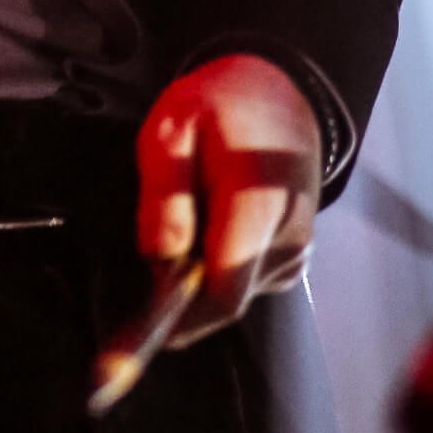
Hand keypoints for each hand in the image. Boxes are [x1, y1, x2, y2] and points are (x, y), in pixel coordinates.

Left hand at [135, 53, 319, 345]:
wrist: (281, 92)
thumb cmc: (220, 106)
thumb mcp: (173, 125)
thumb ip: (164, 192)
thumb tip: (161, 258)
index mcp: (258, 203)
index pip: (225, 291)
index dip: (180, 322)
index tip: (136, 341)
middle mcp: (288, 239)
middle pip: (225, 300)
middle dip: (180, 295)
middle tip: (152, 254)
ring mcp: (297, 252)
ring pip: (234, 293)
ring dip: (199, 277)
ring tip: (190, 216)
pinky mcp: (294, 259)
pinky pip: (246, 282)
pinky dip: (218, 268)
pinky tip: (211, 225)